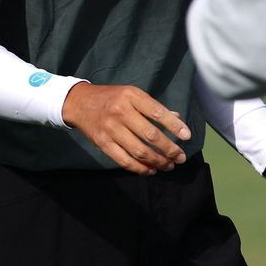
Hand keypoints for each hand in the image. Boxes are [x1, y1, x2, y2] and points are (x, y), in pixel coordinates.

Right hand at [61, 82, 190, 175]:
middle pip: (150, 135)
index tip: (187, 136)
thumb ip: (153, 106)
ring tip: (169, 165)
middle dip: (169, 149)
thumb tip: (177, 117)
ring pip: (139, 151)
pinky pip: (124, 160)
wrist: (79, 102)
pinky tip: (151, 170)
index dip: (175, 126)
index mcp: (132, 97)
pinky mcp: (102, 143)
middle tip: (181, 157)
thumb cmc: (112, 97)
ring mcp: (110, 129)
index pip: (158, 113)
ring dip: (157, 161)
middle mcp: (121, 112)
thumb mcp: (132, 94)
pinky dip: (140, 169)